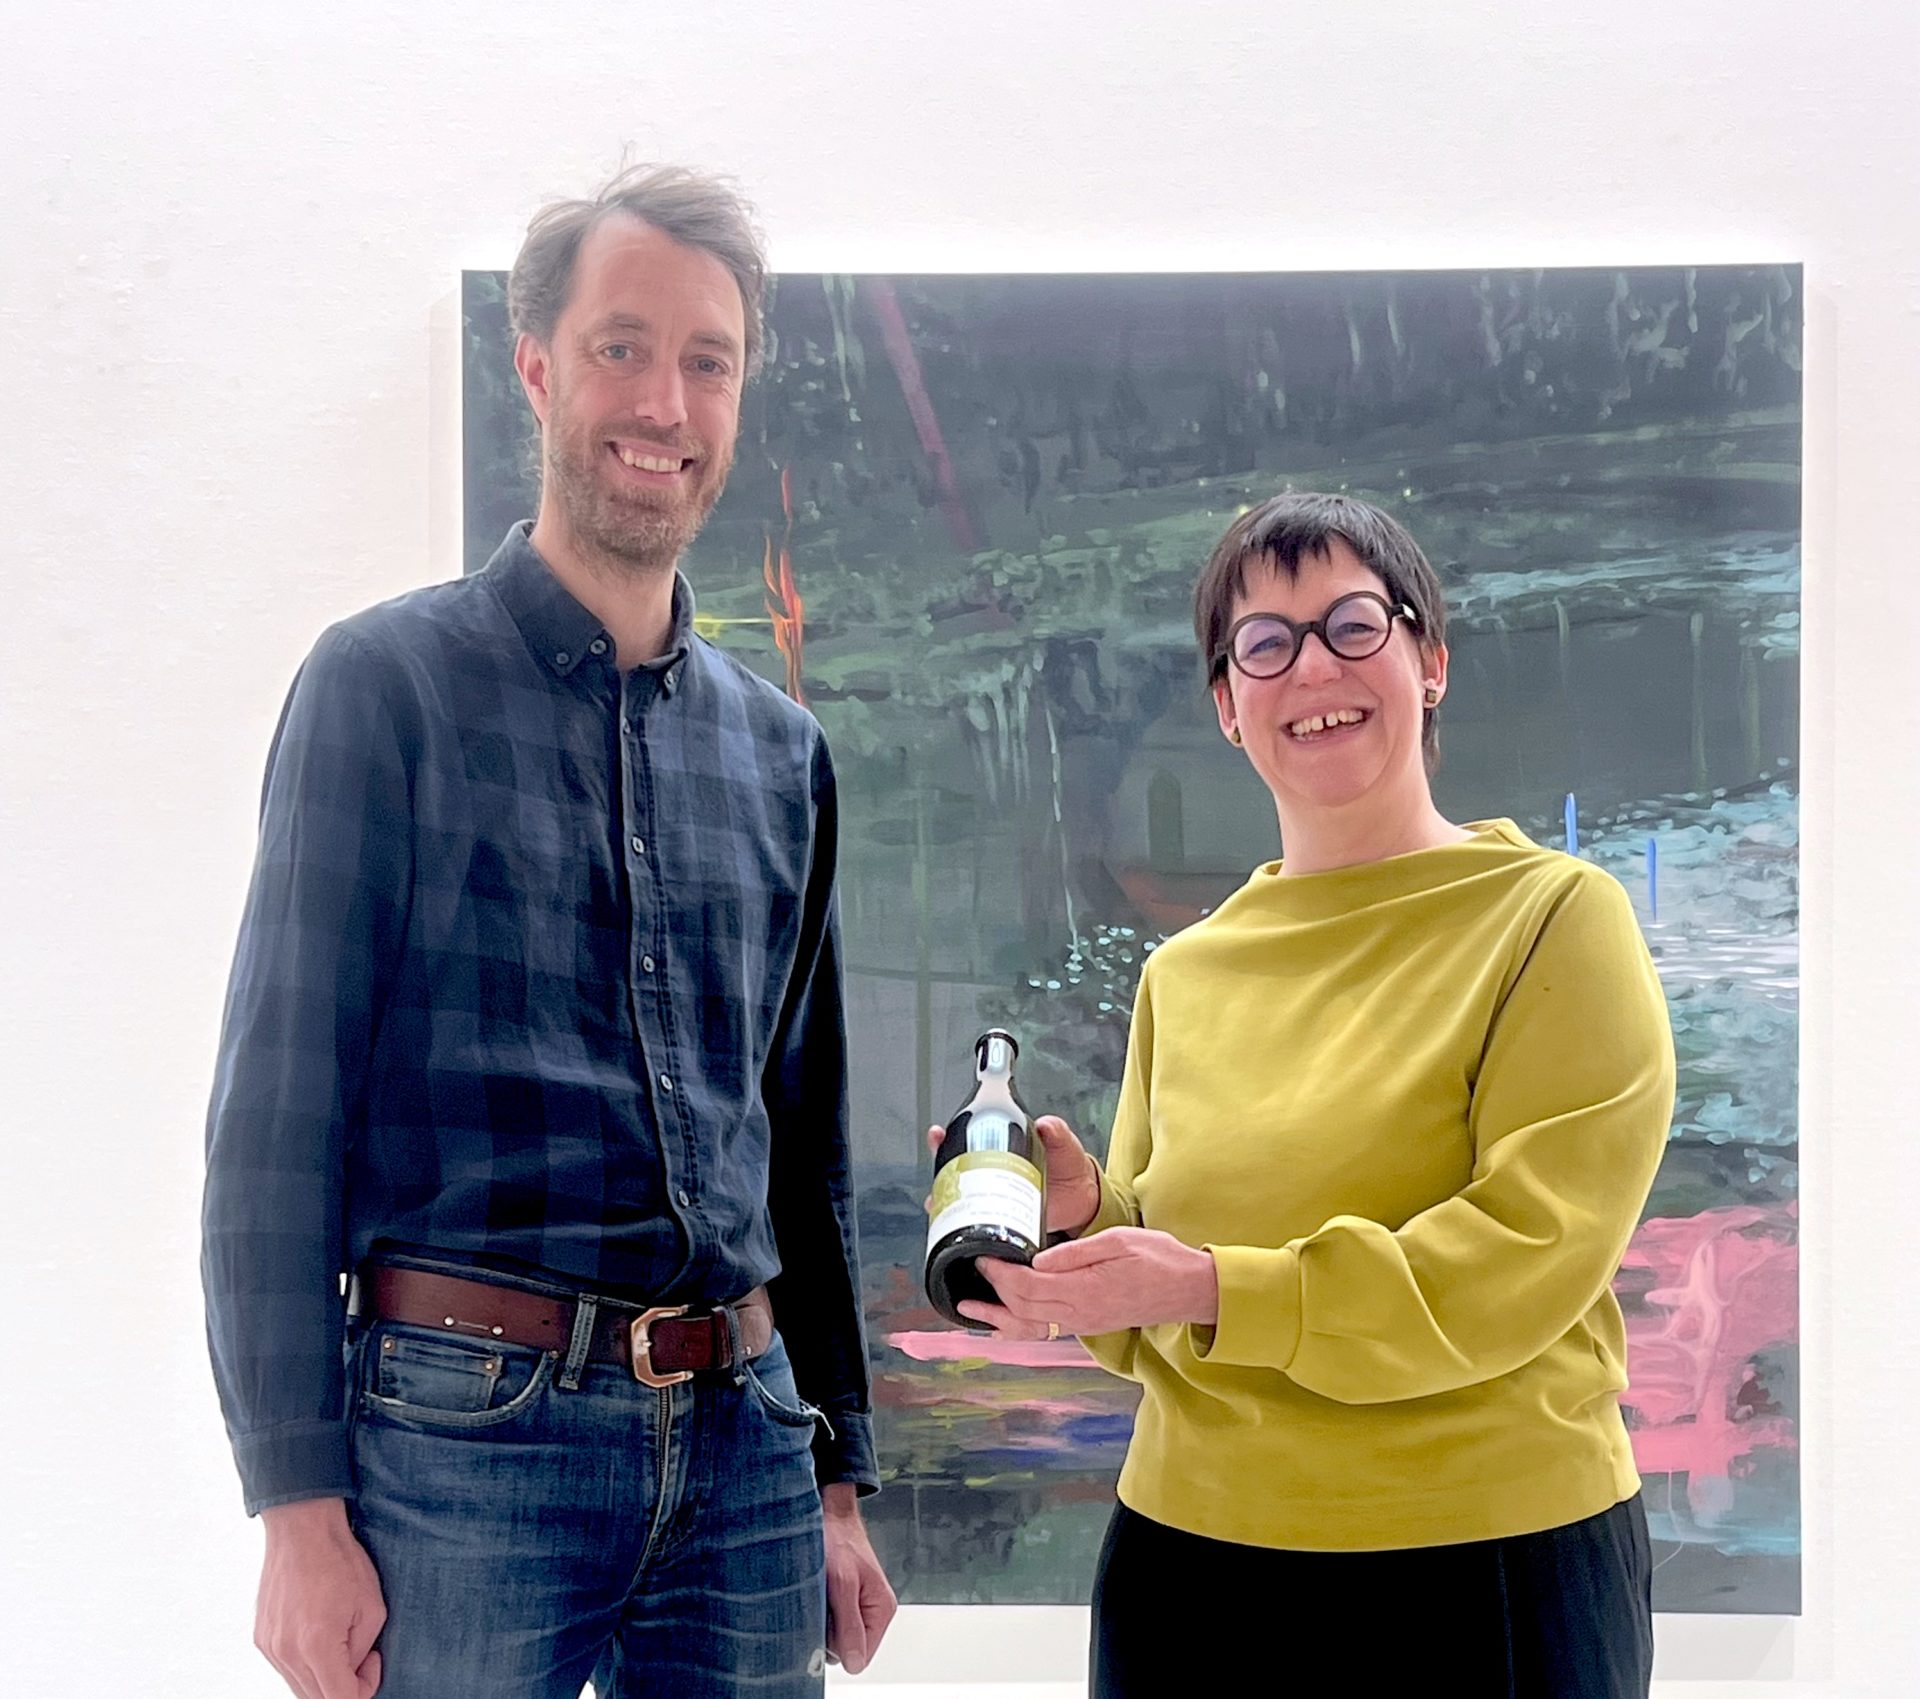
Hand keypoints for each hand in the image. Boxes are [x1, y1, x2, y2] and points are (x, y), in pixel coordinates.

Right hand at [256, 1497, 386, 1698]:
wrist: (302, 1530)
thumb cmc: (341, 1561)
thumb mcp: (371, 1607)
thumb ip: (361, 1651)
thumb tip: (352, 1672)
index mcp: (316, 1646)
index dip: (364, 1689)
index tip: (373, 1662)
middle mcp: (286, 1653)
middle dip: (344, 1686)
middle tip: (363, 1657)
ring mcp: (269, 1648)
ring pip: (299, 1687)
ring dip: (324, 1678)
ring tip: (342, 1643)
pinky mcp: (261, 1639)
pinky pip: (286, 1669)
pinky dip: (306, 1666)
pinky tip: (320, 1638)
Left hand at [821, 1483, 896, 1673]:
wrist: (829, 1514)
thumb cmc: (837, 1540)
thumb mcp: (842, 1584)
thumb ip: (850, 1625)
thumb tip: (854, 1662)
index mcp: (882, 1609)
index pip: (860, 1656)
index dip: (839, 1644)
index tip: (828, 1620)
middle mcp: (873, 1610)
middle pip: (847, 1647)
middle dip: (829, 1631)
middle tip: (823, 1601)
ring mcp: (858, 1606)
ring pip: (836, 1635)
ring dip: (823, 1620)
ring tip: (821, 1593)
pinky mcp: (844, 1600)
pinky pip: (830, 1621)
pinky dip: (820, 1610)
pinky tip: (819, 1592)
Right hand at [924, 1114, 1101, 1235]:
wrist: (1084, 1199)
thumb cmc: (1070, 1166)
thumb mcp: (1064, 1144)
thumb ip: (1057, 1132)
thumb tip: (1047, 1124)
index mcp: (1003, 1148)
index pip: (969, 1139)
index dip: (948, 1138)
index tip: (938, 1135)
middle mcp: (993, 1171)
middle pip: (956, 1169)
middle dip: (940, 1170)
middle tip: (937, 1173)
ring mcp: (996, 1196)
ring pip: (961, 1196)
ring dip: (945, 1200)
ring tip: (938, 1202)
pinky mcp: (1002, 1218)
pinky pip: (978, 1221)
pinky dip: (963, 1225)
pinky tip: (955, 1226)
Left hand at [961, 1227, 1218, 1339]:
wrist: (1190, 1290)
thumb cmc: (1159, 1259)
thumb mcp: (1119, 1241)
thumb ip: (1076, 1252)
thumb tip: (1037, 1258)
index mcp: (1085, 1290)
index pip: (1029, 1286)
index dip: (1001, 1273)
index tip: (983, 1255)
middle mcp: (1079, 1313)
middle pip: (1024, 1307)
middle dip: (994, 1289)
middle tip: (973, 1267)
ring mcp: (1083, 1323)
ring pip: (1031, 1324)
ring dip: (998, 1316)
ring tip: (969, 1311)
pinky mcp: (1087, 1323)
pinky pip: (1045, 1328)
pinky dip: (1019, 1325)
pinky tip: (1004, 1322)